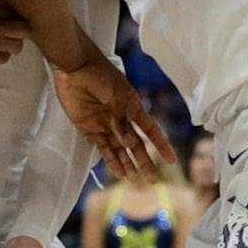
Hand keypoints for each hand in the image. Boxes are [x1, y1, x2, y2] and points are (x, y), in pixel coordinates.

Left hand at [50, 59, 173, 179]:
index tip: (172, 159)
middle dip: (144, 160)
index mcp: (133, 107)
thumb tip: (130, 143)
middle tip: (152, 179)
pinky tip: (119, 171)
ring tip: (135, 180)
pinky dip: (110, 160)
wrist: (75, 67)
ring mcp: (104, 124)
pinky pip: (102, 147)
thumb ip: (123, 122)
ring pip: (119, 149)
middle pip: (135, 144)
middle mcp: (121, 118)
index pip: (151, 129)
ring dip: (127, 163)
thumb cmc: (101, 77)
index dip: (161, 144)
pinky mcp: (88, 128)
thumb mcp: (117, 99)